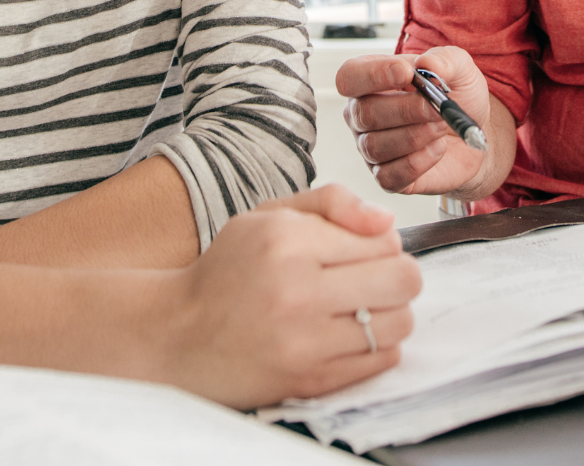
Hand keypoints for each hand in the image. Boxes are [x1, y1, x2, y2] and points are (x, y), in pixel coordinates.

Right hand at [160, 184, 421, 408]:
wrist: (180, 336)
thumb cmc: (228, 272)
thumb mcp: (269, 214)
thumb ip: (332, 202)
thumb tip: (386, 220)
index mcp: (287, 240)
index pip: (384, 239)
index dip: (385, 242)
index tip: (367, 249)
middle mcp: (297, 291)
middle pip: (402, 280)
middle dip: (398, 274)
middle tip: (374, 277)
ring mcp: (305, 342)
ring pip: (398, 322)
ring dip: (390, 313)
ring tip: (361, 306)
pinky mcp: (310, 381)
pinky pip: (381, 361)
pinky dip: (376, 346)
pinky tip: (348, 334)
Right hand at [337, 49, 491, 195]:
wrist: (478, 131)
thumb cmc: (458, 93)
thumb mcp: (459, 67)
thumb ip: (444, 60)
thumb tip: (426, 64)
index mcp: (369, 78)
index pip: (349, 77)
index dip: (372, 75)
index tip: (407, 73)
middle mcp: (362, 114)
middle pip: (364, 114)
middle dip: (405, 110)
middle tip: (437, 108)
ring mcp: (371, 148)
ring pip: (376, 146)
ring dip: (416, 136)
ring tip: (442, 126)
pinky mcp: (388, 177)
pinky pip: (390, 175)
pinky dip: (419, 162)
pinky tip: (438, 148)